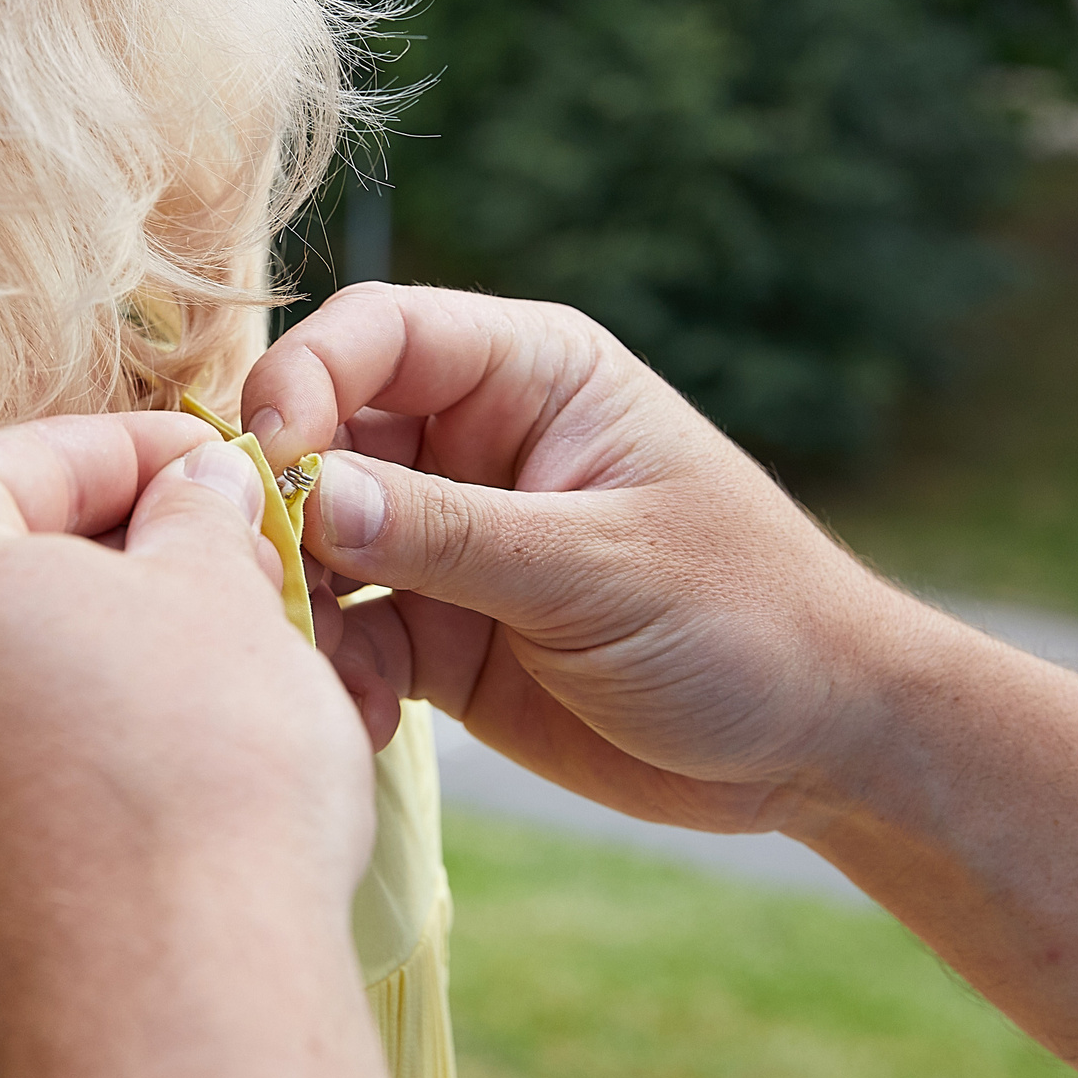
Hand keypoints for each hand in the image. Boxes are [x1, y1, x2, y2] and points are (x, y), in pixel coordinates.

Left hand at [0, 412, 433, 1077]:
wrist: (167, 1014)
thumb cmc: (188, 771)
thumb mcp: (217, 592)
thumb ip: (194, 517)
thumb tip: (198, 491)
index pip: (16, 463)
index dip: (140, 451)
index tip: (217, 463)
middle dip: (96, 561)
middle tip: (214, 560)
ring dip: (67, 663)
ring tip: (191, 667)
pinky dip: (32, 763)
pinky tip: (134, 773)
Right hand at [244, 283, 923, 834]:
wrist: (816, 744)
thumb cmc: (744, 619)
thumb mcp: (597, 569)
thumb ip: (448, 534)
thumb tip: (309, 495)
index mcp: (528, 375)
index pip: (379, 334)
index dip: (307, 378)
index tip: (272, 459)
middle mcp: (471, 445)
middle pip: (325, 437)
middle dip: (282, 507)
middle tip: (261, 581)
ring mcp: (448, 542)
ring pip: (318, 546)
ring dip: (298, 603)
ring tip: (309, 669)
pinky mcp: (440, 635)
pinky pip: (349, 638)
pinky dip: (337, 675)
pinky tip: (368, 724)